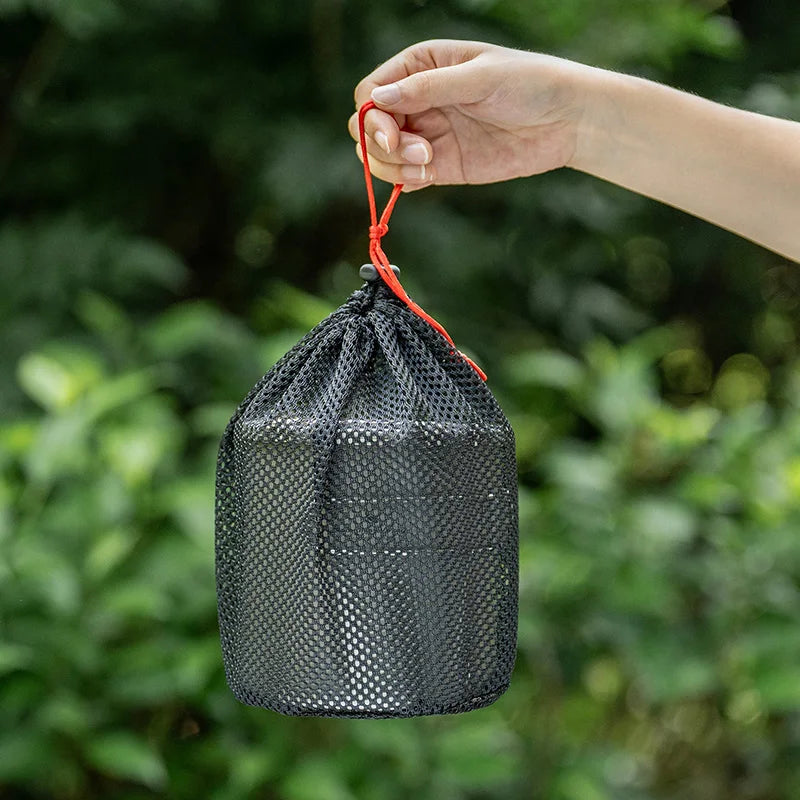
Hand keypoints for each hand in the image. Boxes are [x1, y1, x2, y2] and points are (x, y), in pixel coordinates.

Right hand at [348, 39, 594, 190]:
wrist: (565, 120)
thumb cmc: (528, 83)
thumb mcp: (478, 78)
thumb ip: (428, 88)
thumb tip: (377, 98)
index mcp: (419, 67)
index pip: (370, 93)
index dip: (372, 116)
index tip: (394, 133)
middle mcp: (416, 100)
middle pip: (367, 128)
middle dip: (381, 144)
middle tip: (419, 152)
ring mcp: (426, 135)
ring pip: (380, 157)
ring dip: (393, 166)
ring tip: (429, 165)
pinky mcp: (440, 166)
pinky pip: (405, 178)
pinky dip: (406, 183)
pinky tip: (428, 178)